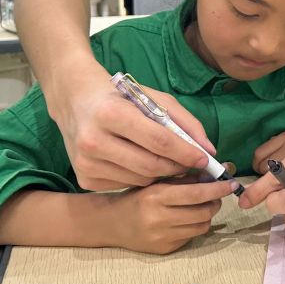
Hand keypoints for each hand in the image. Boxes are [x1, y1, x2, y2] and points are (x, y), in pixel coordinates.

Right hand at [48, 64, 217, 190]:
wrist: (76, 102)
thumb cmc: (122, 98)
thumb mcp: (154, 99)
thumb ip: (184, 121)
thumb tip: (208, 149)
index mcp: (112, 113)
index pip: (159, 140)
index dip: (185, 152)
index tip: (205, 159)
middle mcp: (94, 140)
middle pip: (150, 165)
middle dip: (177, 168)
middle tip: (192, 166)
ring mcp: (85, 162)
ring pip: (140, 180)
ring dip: (161, 176)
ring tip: (170, 164)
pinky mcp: (83, 178)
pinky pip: (125, 185)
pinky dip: (141, 179)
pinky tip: (143, 166)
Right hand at [108, 176, 238, 253]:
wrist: (112, 223)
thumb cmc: (137, 196)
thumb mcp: (157, 180)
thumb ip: (185, 176)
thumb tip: (218, 171)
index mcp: (156, 196)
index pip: (197, 193)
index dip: (218, 188)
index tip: (231, 183)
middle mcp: (159, 218)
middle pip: (203, 211)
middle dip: (216, 202)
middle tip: (217, 194)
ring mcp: (162, 237)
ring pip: (202, 226)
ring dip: (208, 214)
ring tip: (203, 205)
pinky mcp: (165, 250)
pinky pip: (192, 237)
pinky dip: (196, 226)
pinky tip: (188, 218)